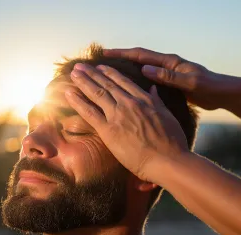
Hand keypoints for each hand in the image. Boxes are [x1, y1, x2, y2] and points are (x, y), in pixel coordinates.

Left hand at [65, 63, 188, 181]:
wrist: (167, 160)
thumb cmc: (171, 142)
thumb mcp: (168, 116)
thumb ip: (157, 101)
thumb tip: (153, 88)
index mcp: (144, 99)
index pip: (122, 82)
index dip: (109, 73)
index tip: (100, 67)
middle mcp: (129, 103)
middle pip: (106, 84)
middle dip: (92, 73)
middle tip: (80, 66)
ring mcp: (117, 115)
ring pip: (96, 93)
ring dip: (83, 81)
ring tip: (73, 73)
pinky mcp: (108, 130)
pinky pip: (89, 112)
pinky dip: (78, 101)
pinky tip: (68, 92)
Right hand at [104, 47, 221, 110]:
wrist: (219, 94)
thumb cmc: (207, 86)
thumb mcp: (189, 82)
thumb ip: (168, 76)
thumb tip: (144, 69)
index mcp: (168, 62)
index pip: (141, 55)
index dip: (122, 54)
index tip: (105, 54)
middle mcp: (164, 66)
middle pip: (137, 60)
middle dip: (119, 60)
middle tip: (101, 63)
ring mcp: (165, 74)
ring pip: (140, 71)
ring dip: (125, 71)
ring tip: (109, 75)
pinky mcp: (166, 84)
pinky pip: (146, 81)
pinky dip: (135, 83)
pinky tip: (127, 90)